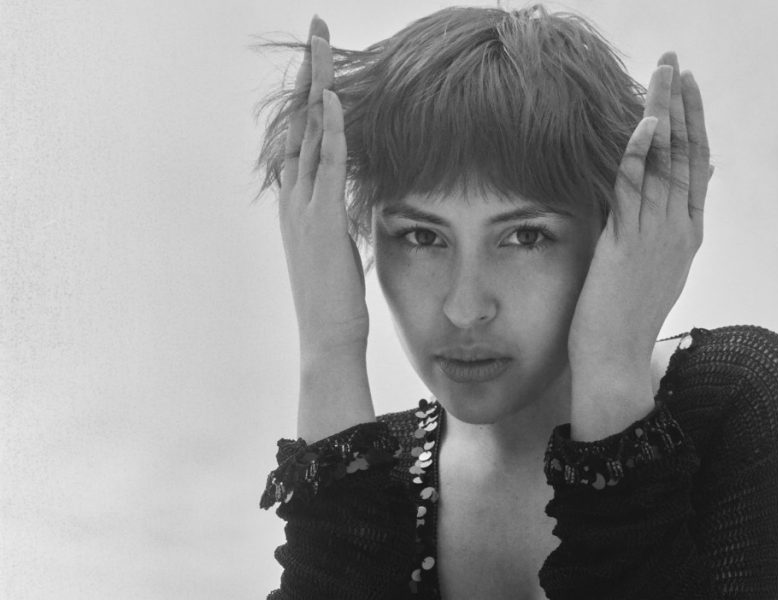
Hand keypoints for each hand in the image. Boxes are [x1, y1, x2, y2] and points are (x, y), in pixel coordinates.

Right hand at [279, 17, 368, 354]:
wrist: (327, 337)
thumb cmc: (336, 301)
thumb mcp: (335, 250)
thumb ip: (336, 220)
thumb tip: (345, 205)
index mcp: (299, 203)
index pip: (303, 135)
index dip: (312, 95)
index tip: (322, 62)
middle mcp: (295, 197)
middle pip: (300, 120)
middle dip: (311, 73)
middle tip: (318, 31)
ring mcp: (304, 207)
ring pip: (309, 132)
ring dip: (318, 85)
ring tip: (323, 43)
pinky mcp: (322, 220)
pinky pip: (327, 164)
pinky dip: (330, 129)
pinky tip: (334, 98)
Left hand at [567, 53, 710, 440]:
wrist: (617, 359)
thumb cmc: (627, 316)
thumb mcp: (657, 268)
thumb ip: (669, 228)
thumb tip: (684, 197)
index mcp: (686, 234)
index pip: (696, 166)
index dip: (693, 123)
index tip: (688, 88)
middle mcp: (678, 229)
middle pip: (686, 154)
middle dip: (682, 105)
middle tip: (676, 65)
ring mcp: (656, 236)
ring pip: (666, 164)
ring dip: (664, 114)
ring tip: (663, 75)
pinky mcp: (627, 245)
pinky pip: (636, 191)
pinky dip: (642, 155)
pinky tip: (645, 124)